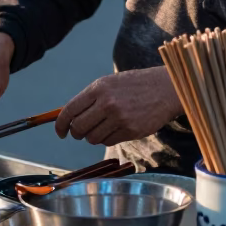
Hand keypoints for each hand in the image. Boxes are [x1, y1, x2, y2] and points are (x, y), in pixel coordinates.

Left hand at [54, 67, 181, 146]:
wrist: (165, 88)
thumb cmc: (134, 85)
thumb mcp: (110, 83)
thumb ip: (90, 98)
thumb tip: (68, 117)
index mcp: (99, 88)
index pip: (70, 111)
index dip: (60, 125)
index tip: (60, 132)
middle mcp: (107, 103)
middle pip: (78, 128)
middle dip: (76, 133)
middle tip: (81, 132)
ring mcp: (119, 118)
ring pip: (92, 138)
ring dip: (93, 136)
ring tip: (103, 126)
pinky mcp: (131, 131)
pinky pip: (108, 142)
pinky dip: (108, 138)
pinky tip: (117, 128)